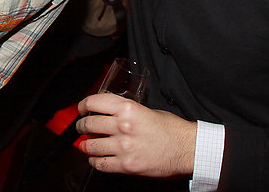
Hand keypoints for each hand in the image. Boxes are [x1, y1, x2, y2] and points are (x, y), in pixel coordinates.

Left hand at [76, 93, 196, 177]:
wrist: (186, 148)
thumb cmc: (172, 129)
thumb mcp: (147, 110)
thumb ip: (127, 111)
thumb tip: (110, 113)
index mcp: (128, 109)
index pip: (94, 102)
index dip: (83, 105)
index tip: (81, 109)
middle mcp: (123, 126)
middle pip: (89, 124)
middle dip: (81, 126)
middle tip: (81, 127)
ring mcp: (123, 147)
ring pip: (91, 146)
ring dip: (85, 145)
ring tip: (86, 144)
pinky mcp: (126, 165)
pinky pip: (101, 164)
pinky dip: (94, 161)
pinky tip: (96, 159)